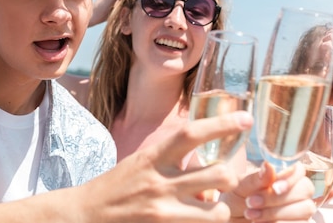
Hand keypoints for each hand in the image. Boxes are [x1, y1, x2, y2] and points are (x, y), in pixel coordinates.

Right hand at [77, 111, 253, 222]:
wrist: (86, 215)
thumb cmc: (116, 187)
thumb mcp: (141, 162)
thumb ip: (170, 159)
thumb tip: (204, 158)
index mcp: (152, 158)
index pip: (190, 134)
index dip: (221, 124)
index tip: (246, 119)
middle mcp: (160, 183)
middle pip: (218, 175)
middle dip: (230, 176)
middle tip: (224, 179)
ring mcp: (163, 212)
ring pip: (217, 211)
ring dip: (220, 208)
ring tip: (211, 205)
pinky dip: (204, 222)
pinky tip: (194, 217)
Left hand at [224, 162, 315, 221]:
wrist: (233, 218)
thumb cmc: (238, 199)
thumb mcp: (240, 187)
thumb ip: (256, 179)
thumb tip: (269, 166)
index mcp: (283, 175)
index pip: (299, 170)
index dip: (290, 178)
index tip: (274, 187)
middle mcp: (296, 191)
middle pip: (305, 189)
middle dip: (277, 198)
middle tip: (251, 202)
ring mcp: (300, 210)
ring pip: (305, 209)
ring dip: (276, 213)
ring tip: (251, 214)